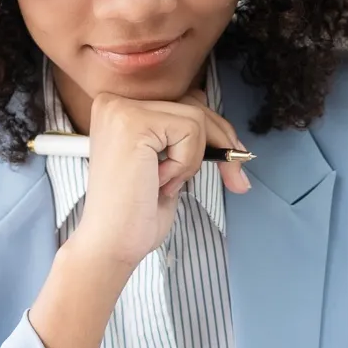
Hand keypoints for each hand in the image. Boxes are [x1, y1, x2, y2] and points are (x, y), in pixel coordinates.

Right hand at [69, 88, 250, 273]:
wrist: (111, 244)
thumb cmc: (136, 214)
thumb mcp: (166, 165)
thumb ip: (182, 139)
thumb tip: (223, 129)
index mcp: (119, 111)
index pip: (184, 103)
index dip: (213, 134)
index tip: (231, 162)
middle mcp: (115, 103)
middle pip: (194, 104)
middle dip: (222, 143)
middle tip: (236, 179)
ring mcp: (121, 110)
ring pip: (196, 118)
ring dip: (193, 160)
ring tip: (167, 184)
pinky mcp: (133, 122)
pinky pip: (190, 131)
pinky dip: (185, 163)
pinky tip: (159, 181)